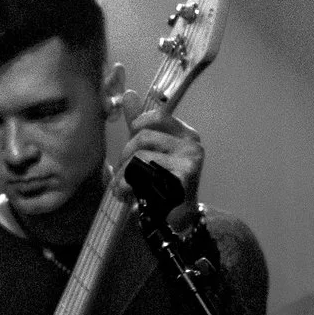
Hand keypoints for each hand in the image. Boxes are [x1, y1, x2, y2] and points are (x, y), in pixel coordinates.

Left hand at [115, 91, 202, 224]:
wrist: (173, 221)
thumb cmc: (158, 186)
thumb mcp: (147, 152)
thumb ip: (139, 124)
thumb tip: (128, 93)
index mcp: (185, 134)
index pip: (156, 116)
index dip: (136, 128)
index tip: (130, 148)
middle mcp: (192, 144)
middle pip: (144, 136)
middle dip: (125, 157)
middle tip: (121, 175)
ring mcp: (190, 161)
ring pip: (140, 156)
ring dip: (123, 175)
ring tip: (121, 188)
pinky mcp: (183, 178)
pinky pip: (144, 174)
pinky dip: (128, 186)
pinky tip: (128, 197)